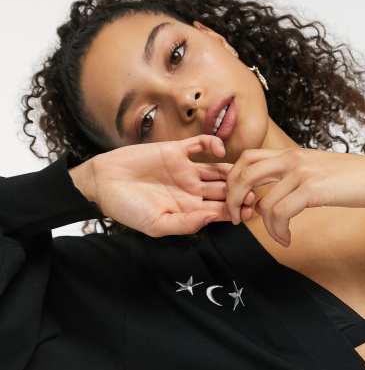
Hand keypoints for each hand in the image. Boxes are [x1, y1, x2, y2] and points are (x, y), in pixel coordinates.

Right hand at [78, 135, 256, 236]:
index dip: (238, 210)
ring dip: (234, 171)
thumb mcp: (156, 224)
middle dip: (242, 191)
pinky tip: (219, 151)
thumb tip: (211, 220)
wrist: (103, 184)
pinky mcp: (177, 151)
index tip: (251, 209)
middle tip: (255, 190)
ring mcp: (186, 170)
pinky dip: (214, 145)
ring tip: (244, 172)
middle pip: (226, 190)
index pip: (221, 211)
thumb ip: (184, 224)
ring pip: (219, 169)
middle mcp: (192, 191)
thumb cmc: (127, 210)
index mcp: (190, 210)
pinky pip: (201, 145)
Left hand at [225, 147, 364, 245]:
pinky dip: (279, 231)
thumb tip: (264, 201)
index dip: (233, 180)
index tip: (237, 202)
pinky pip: (281, 213)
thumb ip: (288, 180)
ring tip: (279, 237)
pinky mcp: (312, 189)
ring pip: (263, 202)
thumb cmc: (349, 178)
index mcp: (289, 154)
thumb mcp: (313, 171)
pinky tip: (287, 239)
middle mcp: (291, 158)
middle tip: (236, 219)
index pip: (246, 158)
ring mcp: (301, 173)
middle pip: (243, 174)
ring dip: (265, 227)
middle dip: (232, 200)